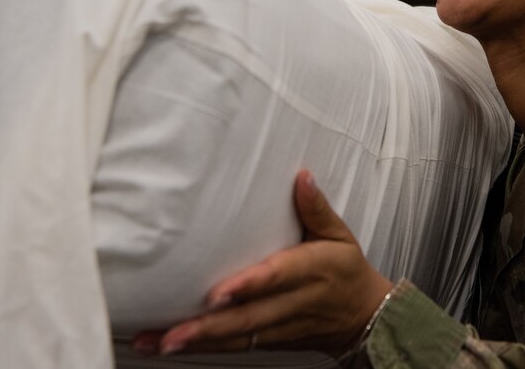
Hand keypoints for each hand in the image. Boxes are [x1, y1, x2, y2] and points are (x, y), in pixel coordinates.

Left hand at [133, 169, 393, 356]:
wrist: (364, 316)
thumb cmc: (346, 269)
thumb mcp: (340, 234)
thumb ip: (316, 208)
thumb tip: (301, 177)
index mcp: (312, 270)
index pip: (277, 278)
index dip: (248, 286)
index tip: (219, 292)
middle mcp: (294, 303)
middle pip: (249, 318)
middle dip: (209, 327)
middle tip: (172, 333)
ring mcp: (280, 326)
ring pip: (237, 338)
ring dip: (198, 341)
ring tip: (160, 342)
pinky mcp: (269, 340)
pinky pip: (235, 347)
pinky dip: (204, 348)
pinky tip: (171, 345)